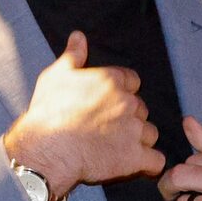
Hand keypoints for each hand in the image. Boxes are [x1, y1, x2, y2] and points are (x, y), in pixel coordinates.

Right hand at [4, 31, 161, 199]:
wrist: (46, 148)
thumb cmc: (48, 111)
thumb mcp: (55, 76)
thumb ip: (73, 56)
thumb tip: (79, 36)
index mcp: (112, 80)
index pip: (132, 82)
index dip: (121, 95)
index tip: (106, 106)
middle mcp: (128, 102)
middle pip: (141, 109)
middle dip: (128, 119)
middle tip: (105, 130)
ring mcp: (135, 130)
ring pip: (149, 134)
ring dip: (138, 141)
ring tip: (114, 148)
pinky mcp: (136, 157)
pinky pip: (156, 161)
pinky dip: (148, 164)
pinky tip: (134, 164)